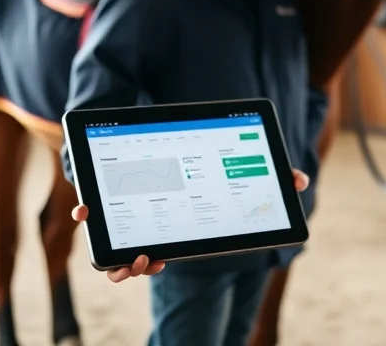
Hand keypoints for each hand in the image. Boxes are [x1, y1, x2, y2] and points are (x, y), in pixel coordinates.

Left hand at [70, 168, 310, 282]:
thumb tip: (299, 180)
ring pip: (105, 239)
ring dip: (103, 246)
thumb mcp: (234, 163)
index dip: (148, 263)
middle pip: (124, 258)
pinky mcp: (101, 186)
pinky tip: (85, 207)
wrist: (150, 118)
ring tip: (112, 242)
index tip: (154, 260)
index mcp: (168, 224)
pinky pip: (88, 206)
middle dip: (128, 267)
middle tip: (140, 257)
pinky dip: (85, 210)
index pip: (152, 255)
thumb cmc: (197, 147)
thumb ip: (267, 175)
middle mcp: (139, 221)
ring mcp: (118, 206)